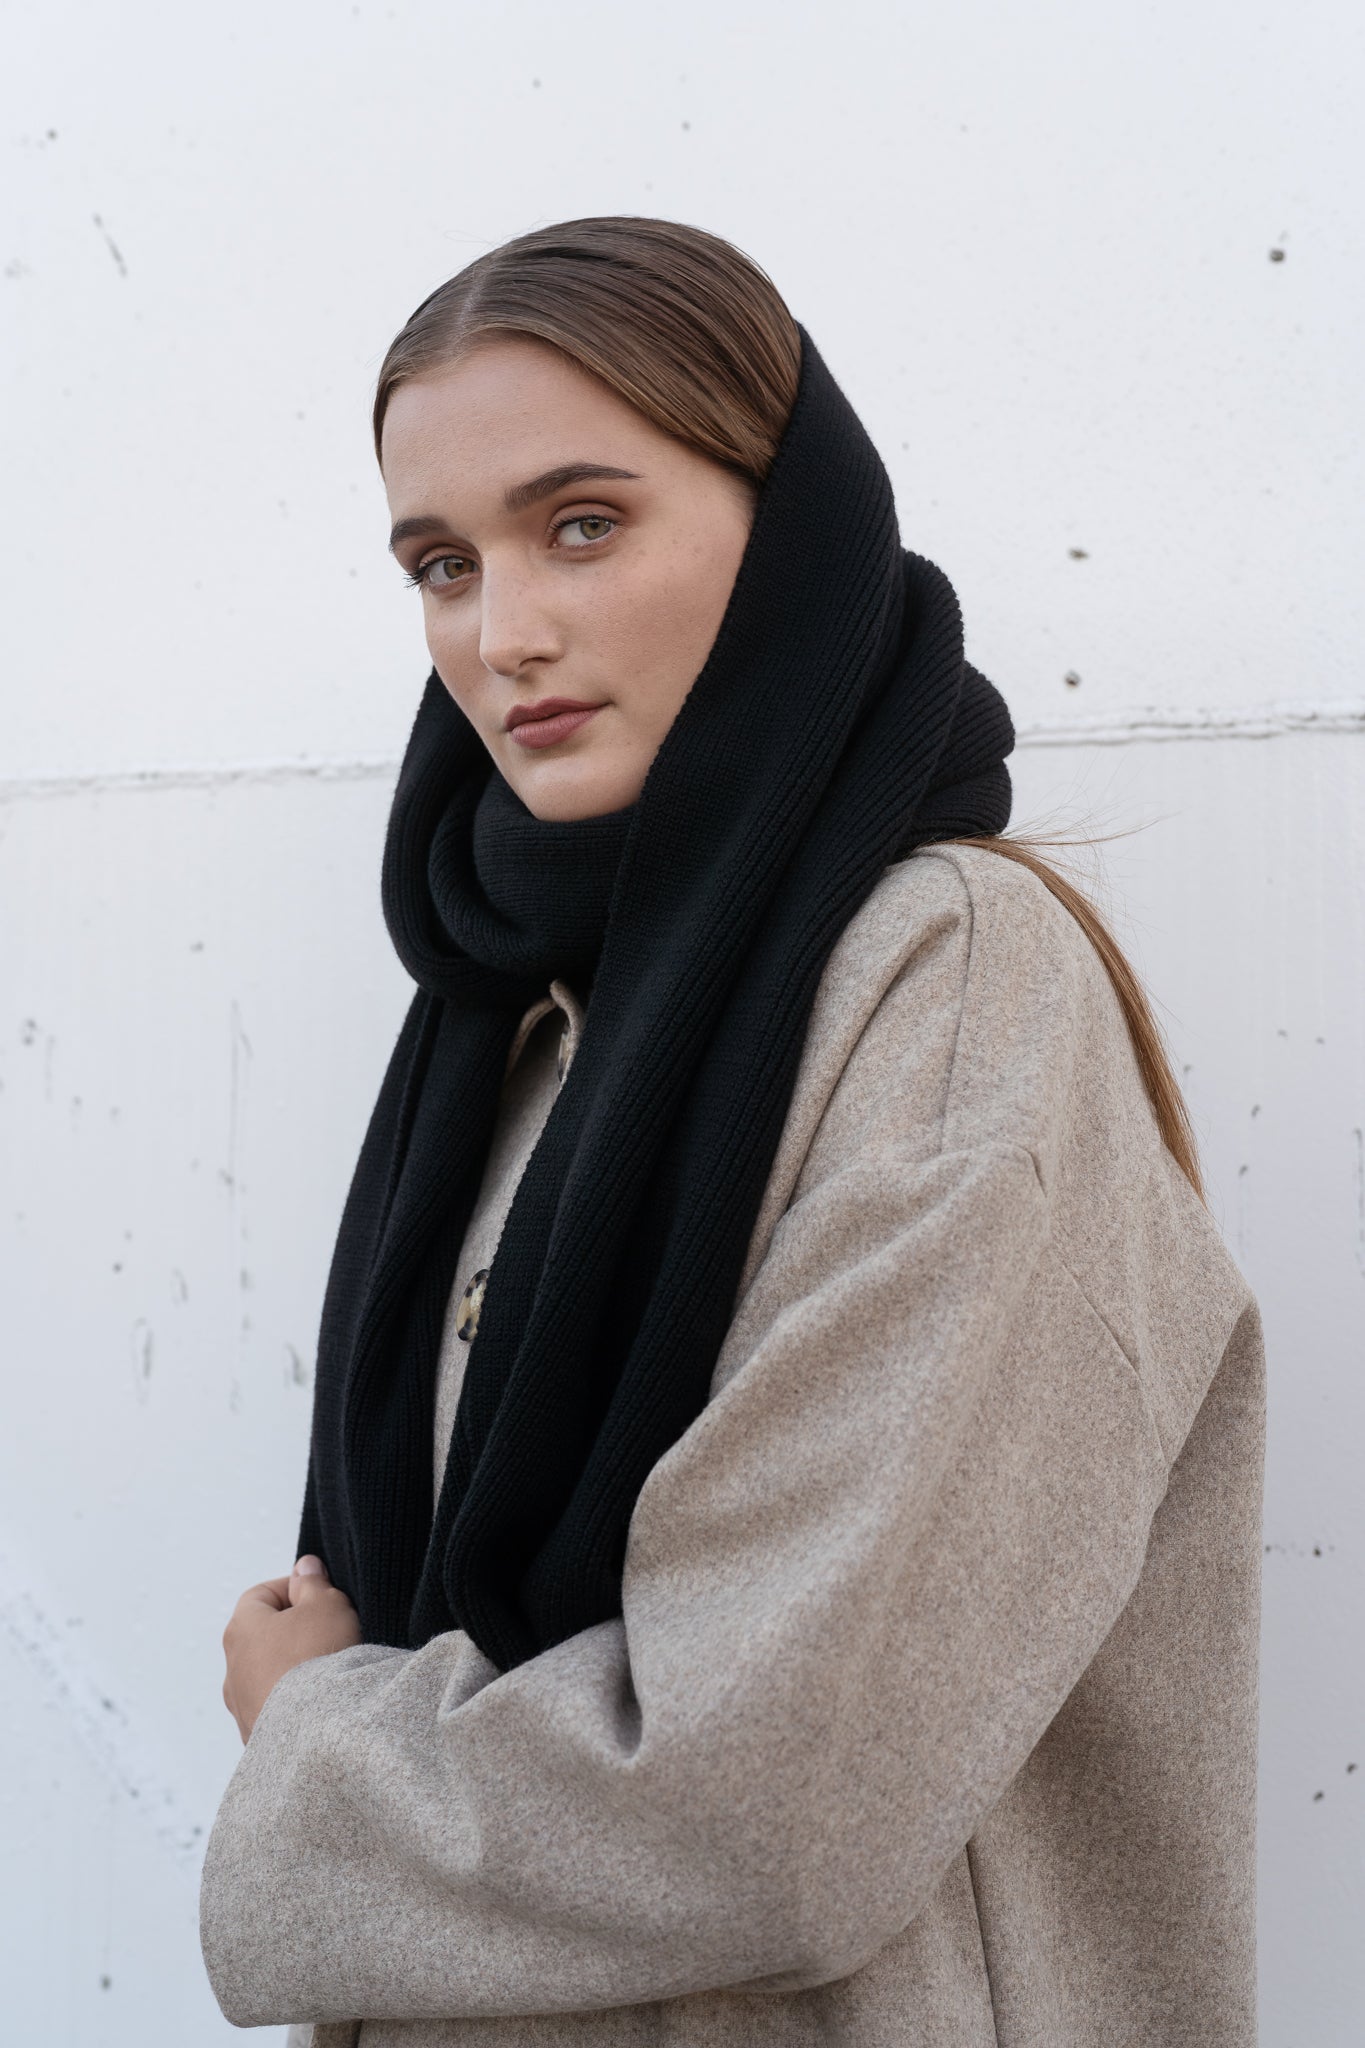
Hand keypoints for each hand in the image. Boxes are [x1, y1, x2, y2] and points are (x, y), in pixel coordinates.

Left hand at [221, 1555, 361, 1743]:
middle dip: (294, 1630)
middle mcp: (233, 1668)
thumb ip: (313, 1583)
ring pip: (267, 1674)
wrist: (318, 1732)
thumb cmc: (319, 1660)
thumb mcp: (326, 1604)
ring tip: (327, 1670)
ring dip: (292, 1668)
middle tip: (329, 1630)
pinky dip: (294, 1702)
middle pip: (263, 1636)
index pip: (260, 1594)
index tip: (320, 1595)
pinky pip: (274, 1709)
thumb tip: (304, 1567)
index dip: (292, 1589)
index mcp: (242, 1629)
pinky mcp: (255, 1738)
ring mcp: (241, 1707)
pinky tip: (321, 1702)